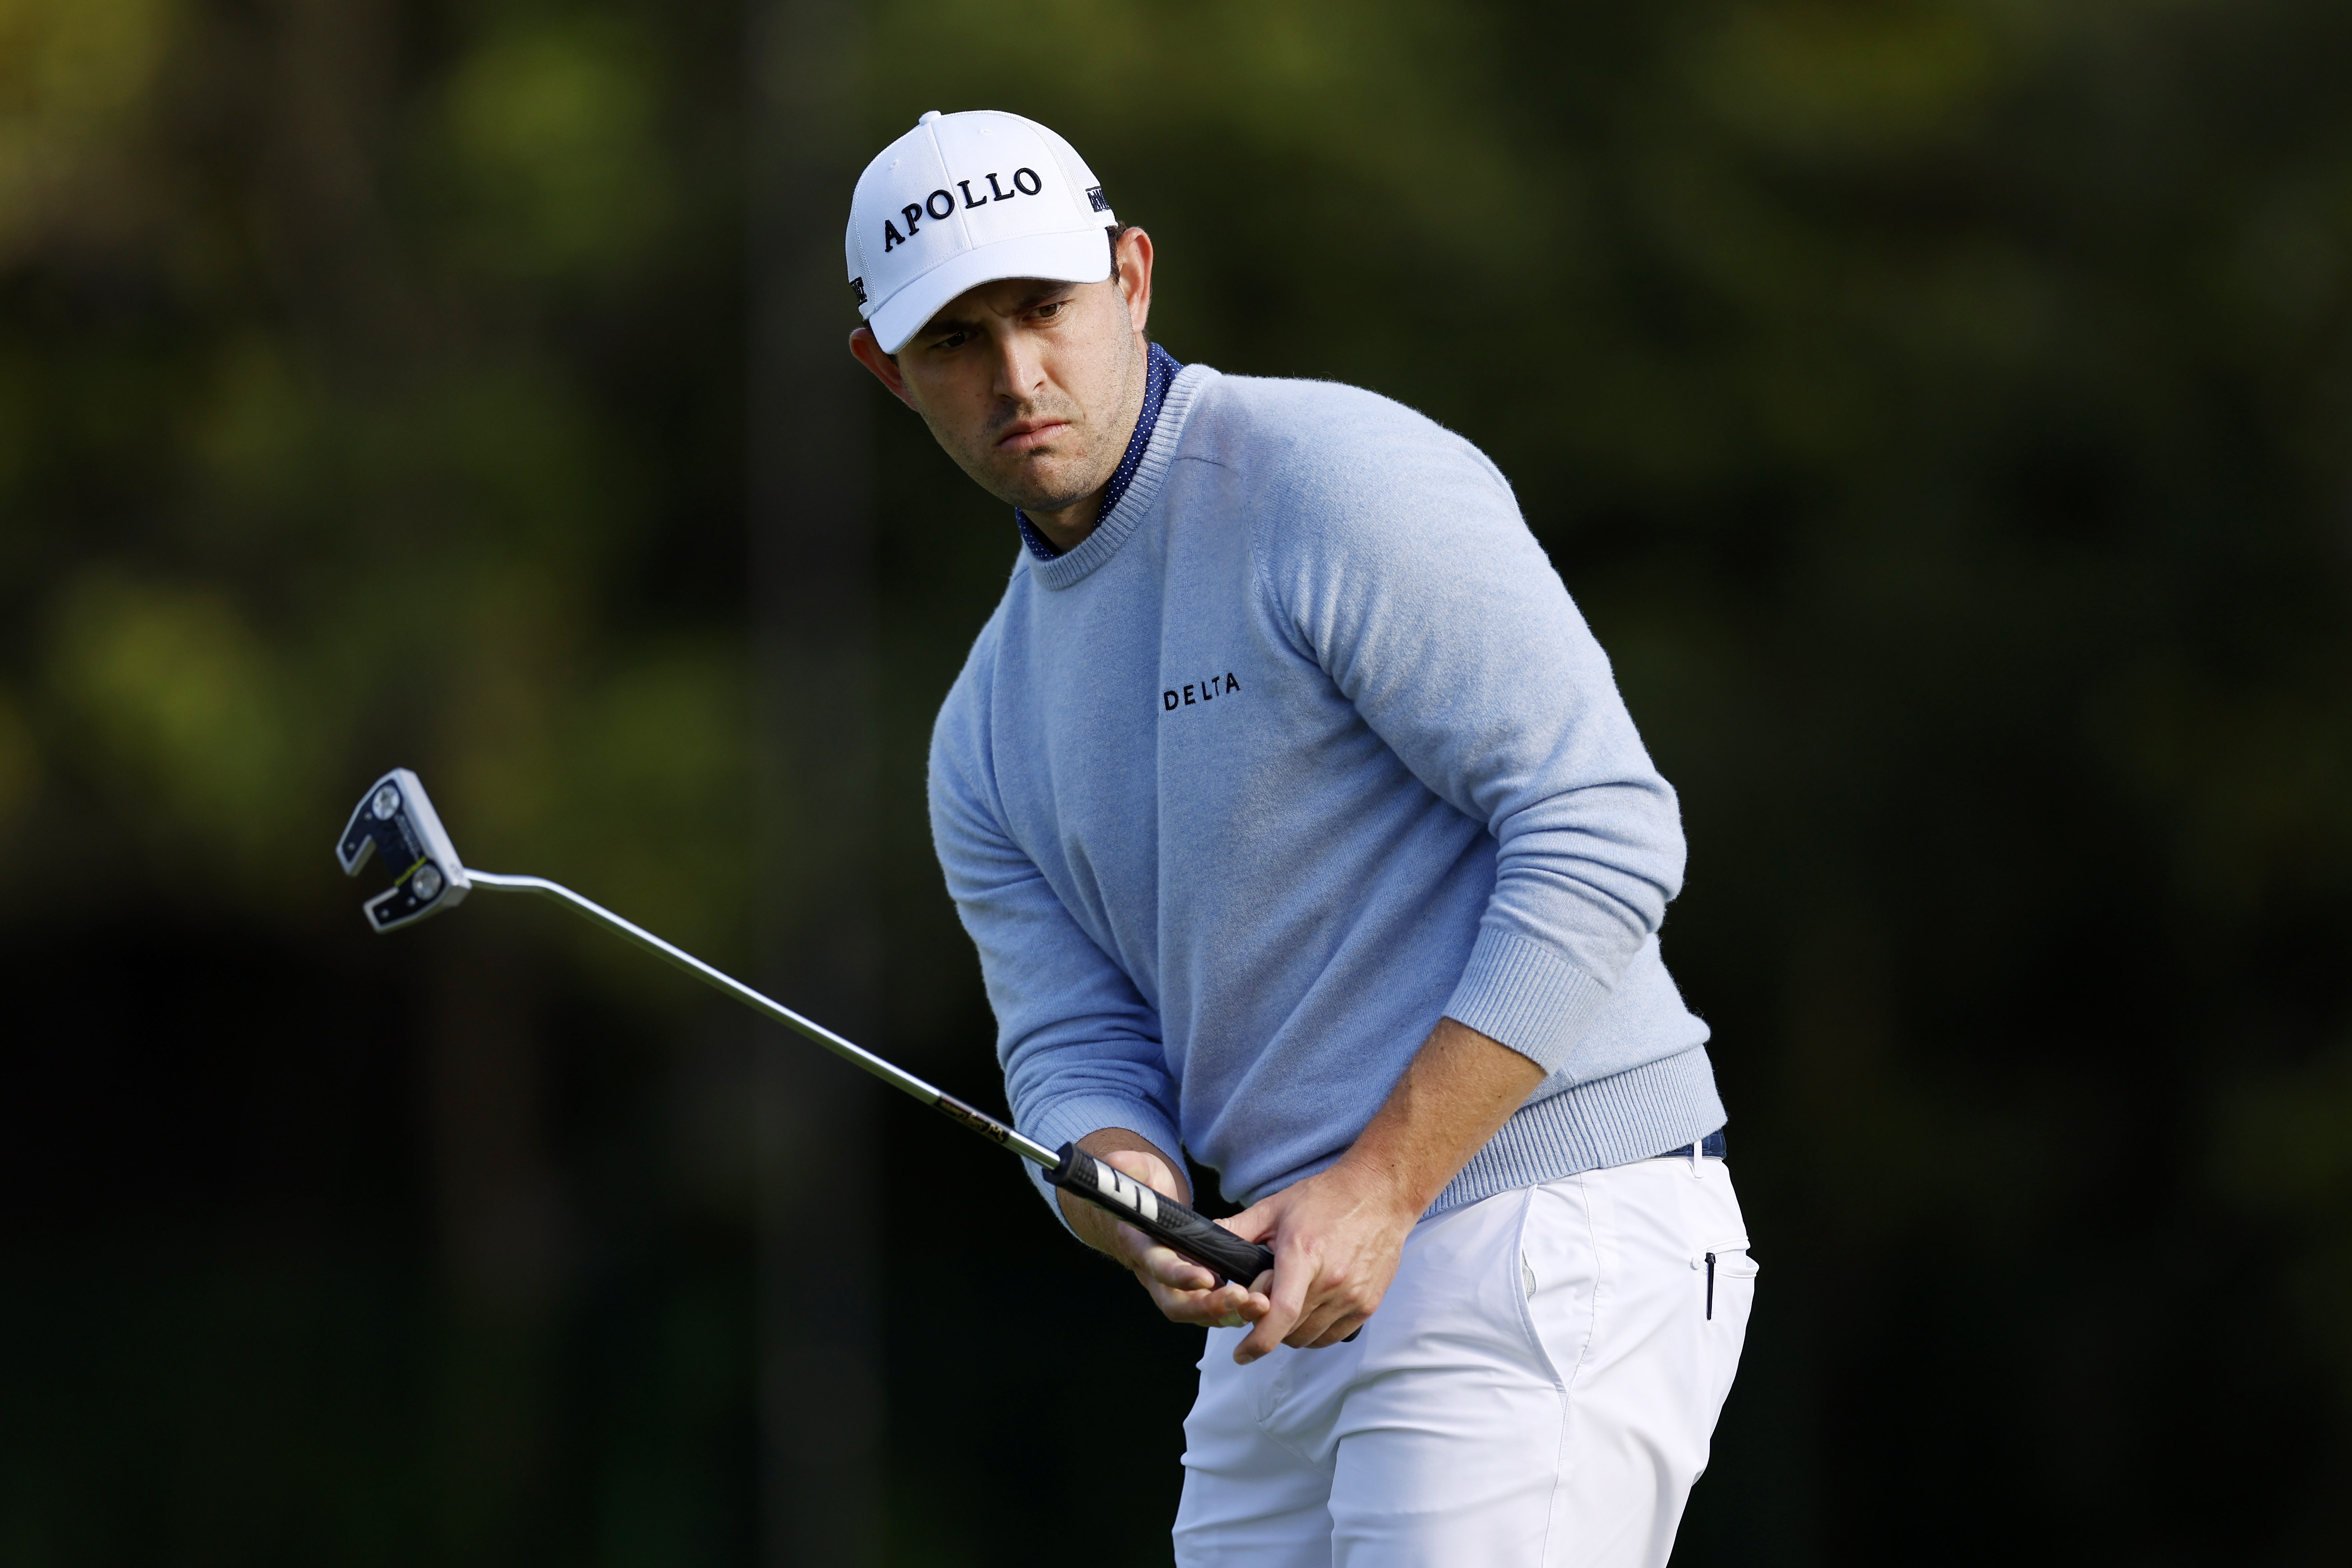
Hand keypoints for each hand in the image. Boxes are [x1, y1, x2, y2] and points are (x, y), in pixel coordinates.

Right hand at [1060, 1135, 1273, 1330]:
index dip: (1178, 1276)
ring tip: (1260, 1304)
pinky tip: (1261, 1304)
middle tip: (1241, 1298)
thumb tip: (1115, 1163)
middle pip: (1177, 1304)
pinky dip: (1235, 1312)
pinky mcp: (1192, 1291)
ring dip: (1228, 1314)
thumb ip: (1130, 1166)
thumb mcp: (1138, 1170)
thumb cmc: (1142, 1189)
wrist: (1143, 1209)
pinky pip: (1211, 1309)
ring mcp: (1174, 1286)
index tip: (1205, 1277)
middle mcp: (1155, 1274)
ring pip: (1197, 1313)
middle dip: (1208, 1307)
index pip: (1156, 1266)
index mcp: (1141, 1246)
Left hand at [1223, 1156, 1419, 1363]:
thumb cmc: (1326, 1198)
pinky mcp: (1368, 1304)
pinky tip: (1309, 1307)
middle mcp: (1332, 1280)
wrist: (1380, 1193)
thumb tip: (1203, 1239)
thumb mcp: (1275, 1207)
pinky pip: (1333, 1335)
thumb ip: (1237, 1229)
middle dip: (1269, 1326)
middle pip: (1290, 1330)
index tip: (1240, 1354)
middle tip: (1265, 1301)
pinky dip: (1315, 1331)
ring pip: (1310, 1337)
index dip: (1257, 1342)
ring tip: (1288, 1301)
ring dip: (1291, 1331)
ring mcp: (1354, 1295)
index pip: (1280, 1313)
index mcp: (1304, 1255)